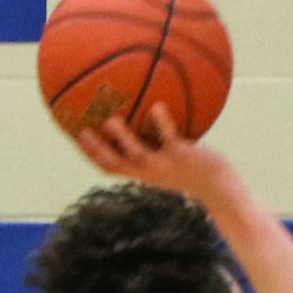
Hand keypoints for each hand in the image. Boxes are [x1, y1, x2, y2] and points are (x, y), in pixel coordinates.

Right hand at [75, 102, 240, 206]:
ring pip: (137, 154)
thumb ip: (155, 140)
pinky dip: (163, 123)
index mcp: (141, 172)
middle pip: (114, 164)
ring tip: (111, 120)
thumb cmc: (193, 169)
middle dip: (95, 150)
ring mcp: (163, 165)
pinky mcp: (181, 155)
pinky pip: (169, 138)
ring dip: (122, 138)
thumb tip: (148, 111)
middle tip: (81, 132)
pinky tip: (158, 106)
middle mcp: (148, 172)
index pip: (108, 167)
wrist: (217, 186)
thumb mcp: (168, 157)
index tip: (74, 137)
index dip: (89, 154)